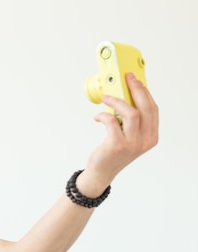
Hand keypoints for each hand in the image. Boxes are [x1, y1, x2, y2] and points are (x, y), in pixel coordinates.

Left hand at [79, 72, 158, 195]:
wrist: (101, 172)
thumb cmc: (113, 152)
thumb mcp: (129, 136)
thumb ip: (131, 121)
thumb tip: (125, 96)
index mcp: (151, 136)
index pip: (153, 109)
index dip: (145, 92)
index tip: (136, 81)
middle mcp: (145, 140)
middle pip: (146, 108)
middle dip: (136, 89)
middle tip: (126, 79)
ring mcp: (132, 144)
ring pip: (131, 113)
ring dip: (117, 101)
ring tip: (105, 98)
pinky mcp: (117, 145)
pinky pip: (112, 121)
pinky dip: (103, 115)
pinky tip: (97, 116)